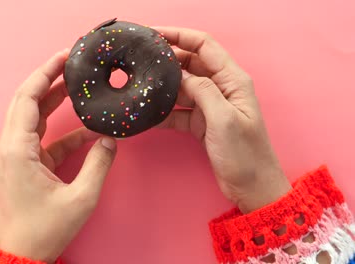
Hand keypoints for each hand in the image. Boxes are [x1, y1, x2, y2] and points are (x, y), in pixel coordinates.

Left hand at [0, 50, 116, 262]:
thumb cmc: (45, 230)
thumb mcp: (80, 198)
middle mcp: (11, 147)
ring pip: (33, 116)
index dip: (46, 73)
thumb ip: (99, 165)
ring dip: (52, 100)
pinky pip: (44, 138)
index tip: (64, 57)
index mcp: (17, 150)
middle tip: (70, 63)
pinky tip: (87, 129)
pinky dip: (63, 130)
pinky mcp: (26, 164)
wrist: (23, 254)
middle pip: (26, 100)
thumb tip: (110, 140)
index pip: (28, 98)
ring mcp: (17, 155)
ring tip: (76, 85)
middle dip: (47, 78)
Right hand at [157, 27, 291, 212]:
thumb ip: (202, 91)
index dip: (180, 36)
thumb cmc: (246, 155)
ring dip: (164, 85)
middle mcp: (221, 88)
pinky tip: (149, 114)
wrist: (252, 187)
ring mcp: (211, 106)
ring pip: (182, 87)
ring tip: (140, 84)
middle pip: (191, 63)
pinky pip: (179, 110)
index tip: (155, 34)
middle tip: (141, 58)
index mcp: (232, 80)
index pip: (204, 46)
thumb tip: (178, 73)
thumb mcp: (223, 120)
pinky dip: (165, 111)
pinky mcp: (202, 123)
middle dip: (168, 58)